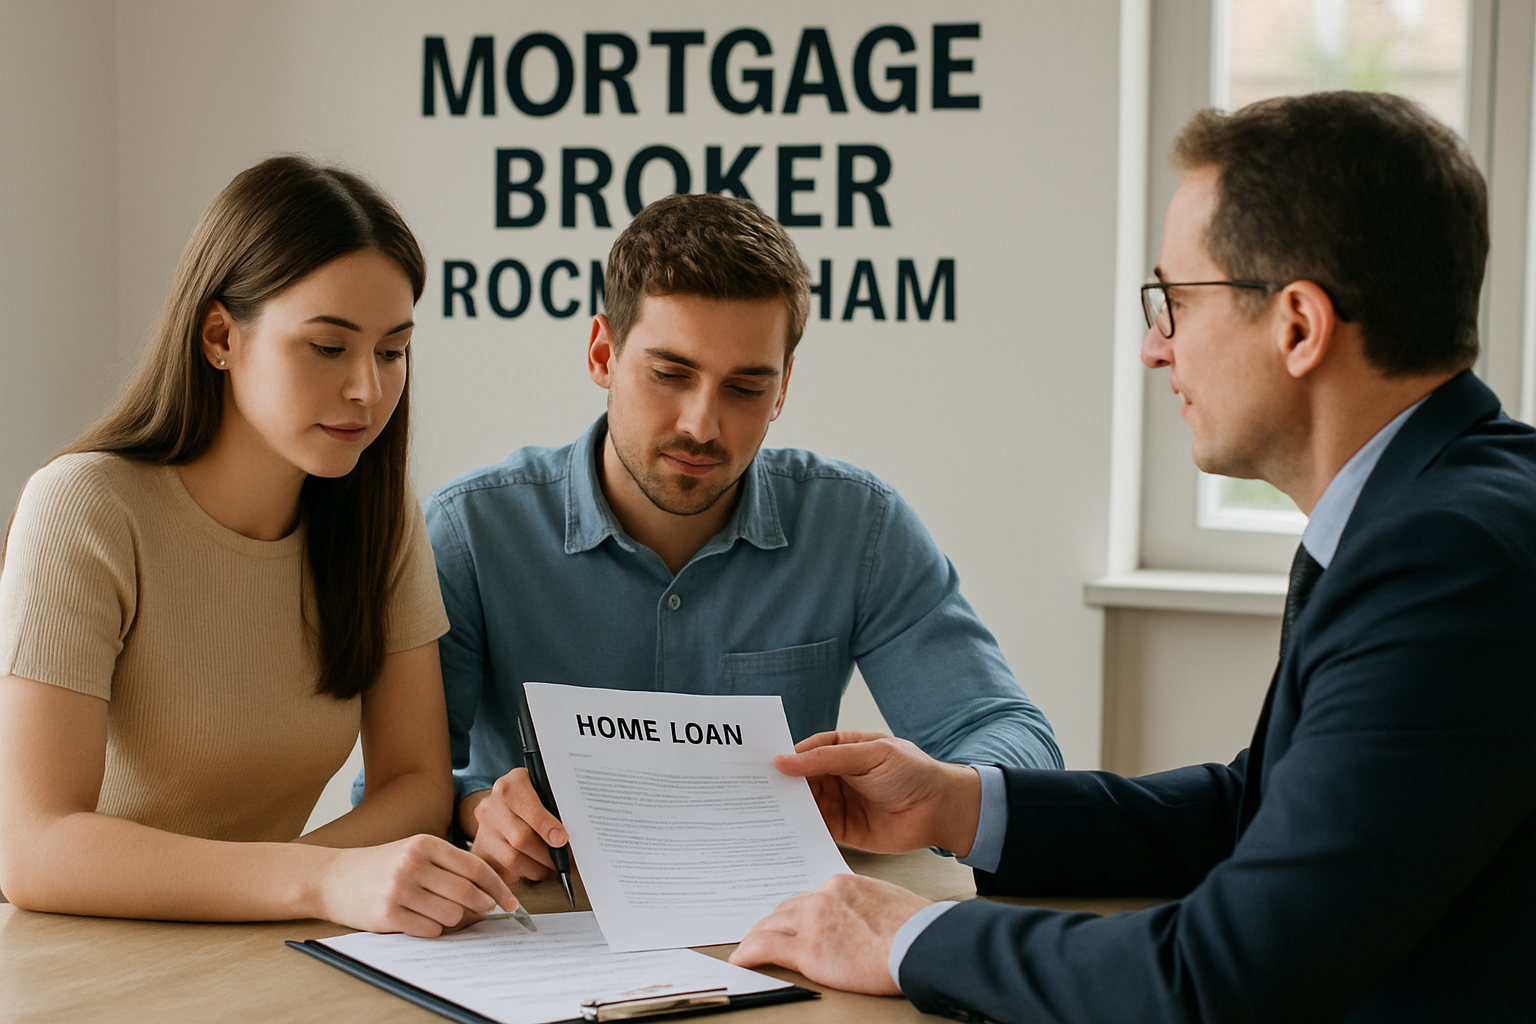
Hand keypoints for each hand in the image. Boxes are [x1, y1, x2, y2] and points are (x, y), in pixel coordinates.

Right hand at [317, 834, 516, 936]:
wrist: (332, 877)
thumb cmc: (382, 865)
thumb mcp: (415, 851)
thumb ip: (449, 866)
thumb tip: (490, 892)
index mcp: (425, 844)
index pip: (475, 867)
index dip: (499, 887)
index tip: (511, 902)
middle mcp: (413, 864)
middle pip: (468, 892)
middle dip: (485, 906)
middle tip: (488, 911)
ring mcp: (399, 890)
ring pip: (452, 914)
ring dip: (457, 920)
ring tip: (444, 913)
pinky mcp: (387, 915)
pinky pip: (429, 930)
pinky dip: (434, 929)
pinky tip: (423, 920)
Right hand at [463, 768, 566, 886]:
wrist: (499, 806)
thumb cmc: (529, 798)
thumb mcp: (542, 791)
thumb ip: (556, 807)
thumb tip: (579, 832)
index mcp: (511, 785)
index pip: (529, 807)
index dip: (546, 826)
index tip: (562, 839)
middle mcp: (492, 806)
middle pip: (521, 838)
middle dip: (548, 854)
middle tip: (566, 861)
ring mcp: (483, 830)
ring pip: (513, 858)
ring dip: (538, 868)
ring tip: (553, 867)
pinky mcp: (479, 851)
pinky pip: (503, 870)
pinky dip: (524, 874)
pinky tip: (537, 870)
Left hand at [729, 874, 930, 995]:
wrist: (922, 944)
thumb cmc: (917, 930)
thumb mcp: (887, 902)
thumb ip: (864, 906)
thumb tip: (860, 919)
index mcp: (843, 884)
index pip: (808, 896)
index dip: (795, 912)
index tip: (790, 920)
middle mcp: (823, 897)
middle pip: (785, 910)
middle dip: (772, 923)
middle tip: (762, 933)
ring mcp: (813, 921)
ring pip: (771, 926)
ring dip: (756, 937)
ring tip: (747, 948)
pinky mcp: (808, 950)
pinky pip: (766, 948)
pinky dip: (748, 954)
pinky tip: (741, 960)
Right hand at [776, 731, 980, 854]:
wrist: (941, 810)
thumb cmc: (912, 771)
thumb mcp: (869, 755)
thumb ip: (827, 759)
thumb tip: (784, 761)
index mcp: (842, 749)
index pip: (805, 751)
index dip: (784, 757)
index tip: (759, 766)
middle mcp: (836, 775)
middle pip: (799, 780)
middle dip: (779, 785)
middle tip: (751, 792)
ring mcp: (838, 802)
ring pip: (803, 804)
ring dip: (785, 809)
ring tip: (759, 815)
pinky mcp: (842, 829)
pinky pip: (814, 829)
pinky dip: (799, 831)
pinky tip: (782, 834)